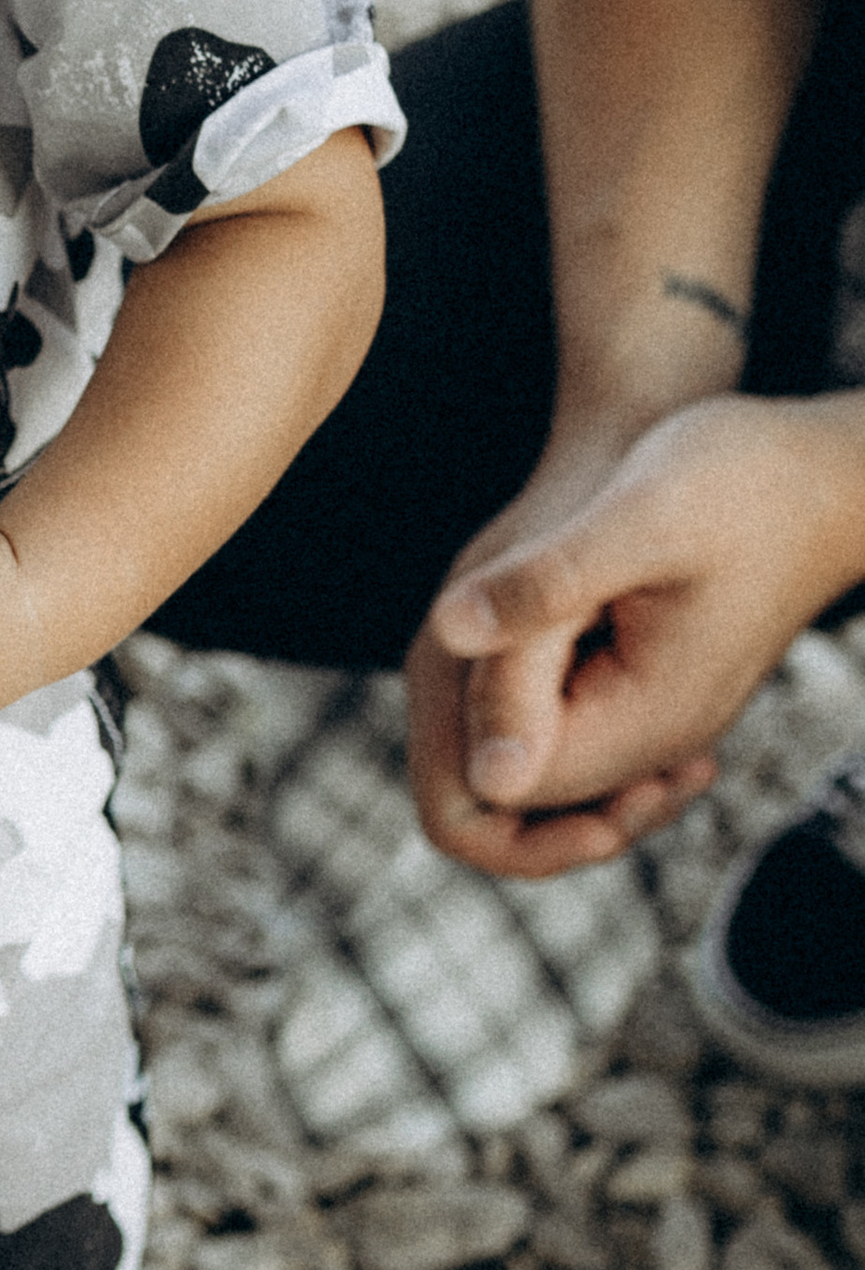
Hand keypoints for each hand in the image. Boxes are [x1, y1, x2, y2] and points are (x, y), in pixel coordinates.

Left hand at [408, 392, 864, 873]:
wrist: (823, 476)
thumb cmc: (743, 480)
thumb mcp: (635, 517)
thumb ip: (546, 586)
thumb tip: (447, 636)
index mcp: (645, 720)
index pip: (499, 792)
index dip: (457, 723)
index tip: (479, 629)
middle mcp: (653, 743)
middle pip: (512, 793)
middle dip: (472, 712)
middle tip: (497, 607)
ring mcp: (656, 723)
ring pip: (534, 753)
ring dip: (503, 690)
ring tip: (529, 599)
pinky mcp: (650, 689)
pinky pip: (563, 719)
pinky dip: (535, 677)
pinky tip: (553, 607)